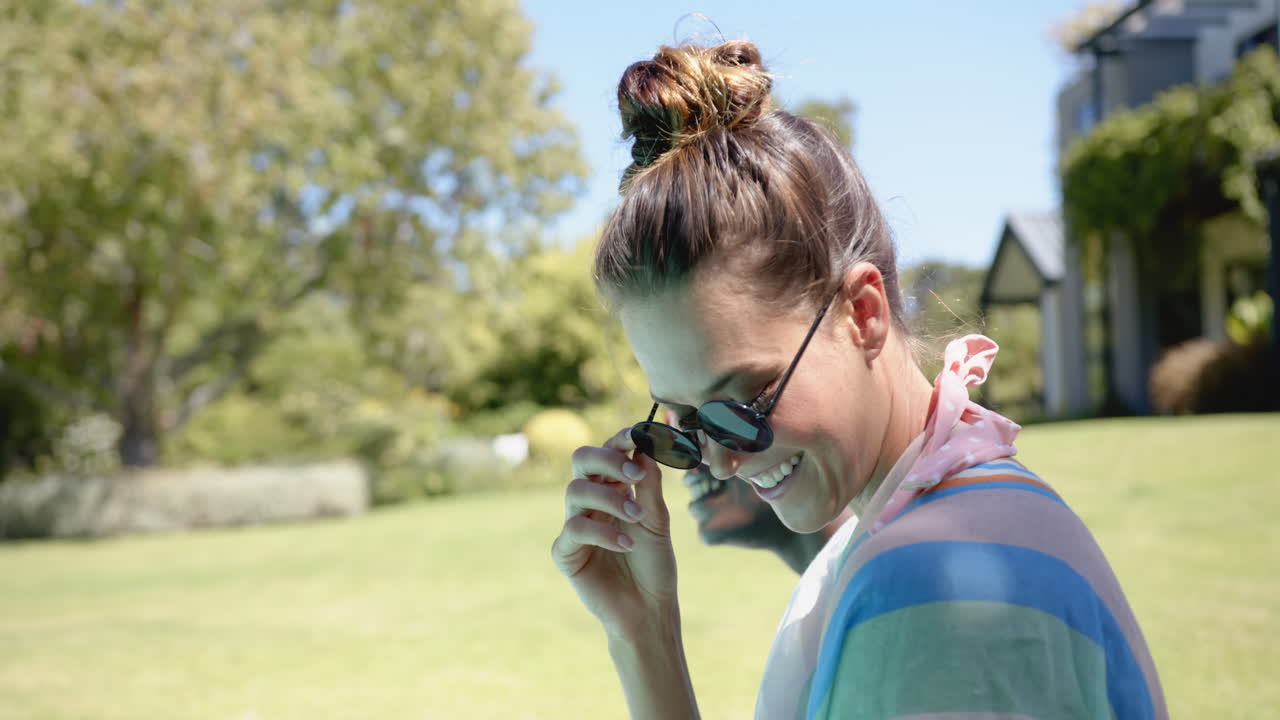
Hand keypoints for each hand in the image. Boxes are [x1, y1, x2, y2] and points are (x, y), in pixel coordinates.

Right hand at [551, 426, 677, 639]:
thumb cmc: (654, 564)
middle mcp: (590, 502)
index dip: (619, 440)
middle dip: (607, 459)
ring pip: (576, 491)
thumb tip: (647, 443)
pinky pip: (574, 530)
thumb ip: (650, 484)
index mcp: (613, 489)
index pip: (607, 452)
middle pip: (581, 460)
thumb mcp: (657, 519)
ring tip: (637, 516)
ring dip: (610, 499)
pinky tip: (627, 544)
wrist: (650, 608)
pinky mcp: (566, 553)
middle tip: (635, 474)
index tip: (639, 435)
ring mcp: (575, 526)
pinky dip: (603, 533)